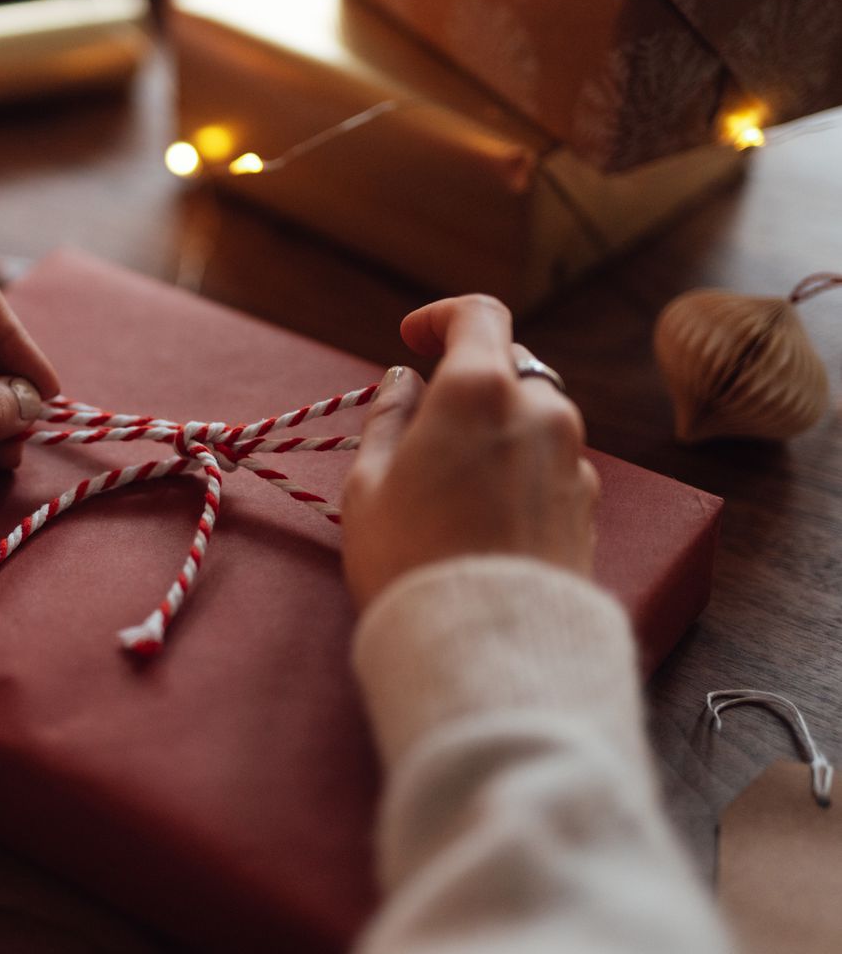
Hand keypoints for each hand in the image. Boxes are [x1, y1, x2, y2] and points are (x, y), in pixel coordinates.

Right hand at [340, 295, 598, 609]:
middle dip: (467, 385)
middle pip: (508, 368)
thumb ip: (388, 418)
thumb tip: (403, 381)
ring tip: (450, 486)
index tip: (412, 339)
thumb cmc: (409, 559)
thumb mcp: (369, 484)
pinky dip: (519, 473)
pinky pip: (550, 467)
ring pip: (533, 420)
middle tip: (422, 428)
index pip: (477, 314)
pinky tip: (484, 519)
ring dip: (496, 432)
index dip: (441, 317)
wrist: (485, 643)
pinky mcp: (588, 506)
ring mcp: (573, 458)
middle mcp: (541, 410)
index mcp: (481, 389)